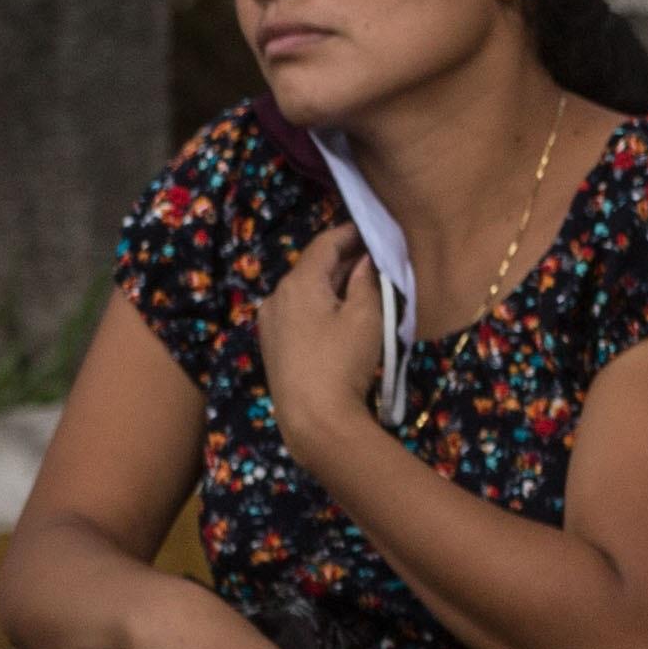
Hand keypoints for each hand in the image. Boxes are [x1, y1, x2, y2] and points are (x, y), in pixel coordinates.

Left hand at [252, 229, 394, 453]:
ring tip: (362, 287)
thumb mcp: (366, 316)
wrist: (314, 418)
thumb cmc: (343, 361)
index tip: (375, 229)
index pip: (325, 243)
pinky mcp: (273, 345)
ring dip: (333, 284)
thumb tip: (366, 259)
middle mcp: (276, 296)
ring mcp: (271, 322)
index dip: (351, 233)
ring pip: (306, 291)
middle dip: (344, 260)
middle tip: (376, 258)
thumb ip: (367, 280)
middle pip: (313, 267)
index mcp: (298, 282)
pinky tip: (340, 316)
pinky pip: (299, 312)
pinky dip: (321, 305)